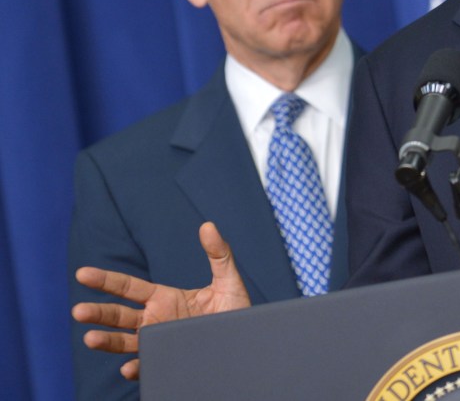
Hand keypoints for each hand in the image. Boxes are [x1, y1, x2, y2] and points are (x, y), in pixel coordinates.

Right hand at [71, 222, 249, 379]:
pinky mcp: (169, 361)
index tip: (82, 274)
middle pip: (118, 316)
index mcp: (164, 298)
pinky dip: (139, 367)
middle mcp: (156, 320)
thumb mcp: (228, 281)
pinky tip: (130, 366)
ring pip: (126, 343)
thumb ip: (219, 254)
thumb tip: (208, 225)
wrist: (248, 342)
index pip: (128, 288)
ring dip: (108, 342)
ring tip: (91, 339)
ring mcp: (160, 343)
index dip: (105, 280)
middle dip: (98, 313)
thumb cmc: (236, 311)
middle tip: (78, 311)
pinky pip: (149, 366)